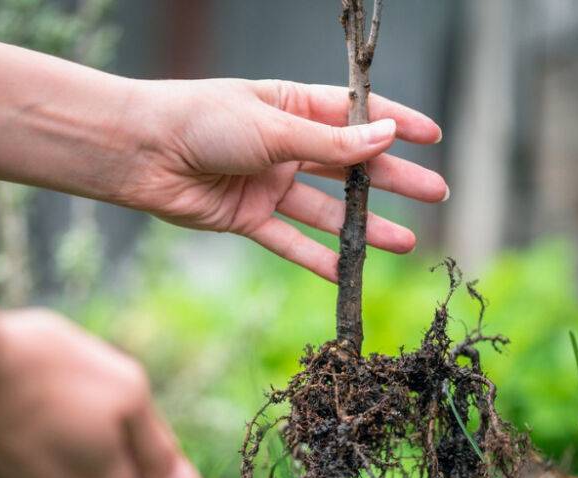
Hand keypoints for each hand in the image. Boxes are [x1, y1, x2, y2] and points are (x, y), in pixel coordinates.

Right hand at [0, 288, 202, 477]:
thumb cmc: (44, 370)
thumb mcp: (125, 390)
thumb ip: (158, 449)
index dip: (152, 462)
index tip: (131, 421)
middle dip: (106, 457)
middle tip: (85, 403)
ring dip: (61, 456)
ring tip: (44, 406)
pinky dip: (19, 455)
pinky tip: (7, 417)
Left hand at [119, 79, 447, 280]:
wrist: (143, 154)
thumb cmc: (203, 121)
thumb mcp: (274, 127)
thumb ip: (329, 143)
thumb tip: (386, 138)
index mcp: (292, 106)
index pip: (354, 116)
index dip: (394, 125)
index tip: (431, 138)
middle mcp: (284, 145)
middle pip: (349, 166)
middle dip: (392, 181)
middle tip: (434, 194)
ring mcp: (268, 183)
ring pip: (326, 209)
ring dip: (363, 226)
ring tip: (405, 242)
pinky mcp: (247, 218)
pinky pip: (289, 241)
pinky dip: (315, 257)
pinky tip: (346, 272)